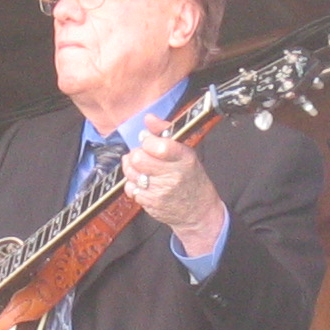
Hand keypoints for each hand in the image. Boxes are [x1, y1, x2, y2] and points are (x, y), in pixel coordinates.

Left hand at [123, 115, 226, 256]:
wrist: (199, 211)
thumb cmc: (191, 179)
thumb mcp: (186, 153)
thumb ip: (165, 133)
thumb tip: (148, 118)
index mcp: (184, 158)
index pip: (157, 145)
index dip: (147, 140)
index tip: (147, 140)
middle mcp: (173, 175)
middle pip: (138, 158)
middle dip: (136, 154)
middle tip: (142, 155)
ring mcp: (161, 191)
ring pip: (131, 173)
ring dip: (132, 168)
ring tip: (142, 168)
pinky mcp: (151, 204)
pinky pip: (131, 188)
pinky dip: (134, 184)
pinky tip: (144, 183)